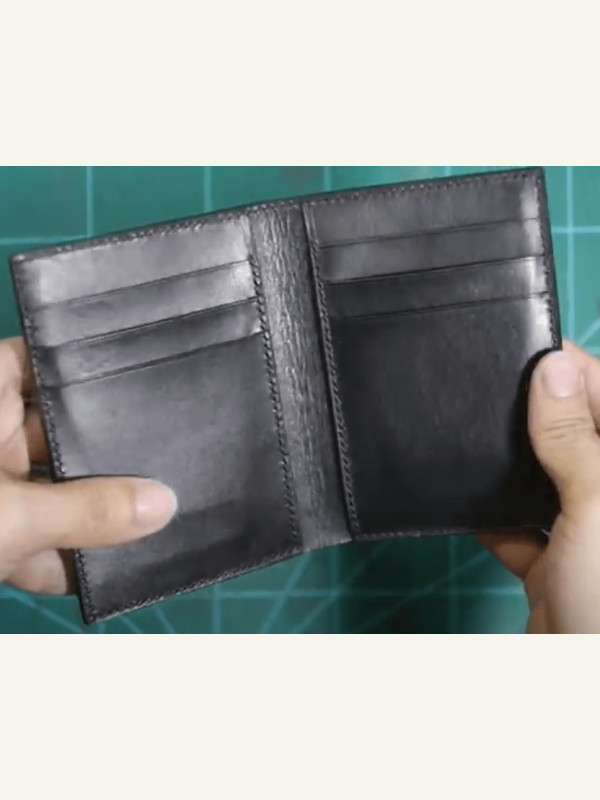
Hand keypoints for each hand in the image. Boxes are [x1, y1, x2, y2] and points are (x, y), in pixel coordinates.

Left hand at [0, 337, 176, 594]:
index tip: (153, 369)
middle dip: (111, 451)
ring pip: (56, 491)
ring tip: (163, 514)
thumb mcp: (7, 516)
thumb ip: (85, 512)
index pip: (42, 360)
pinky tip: (118, 570)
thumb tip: (167, 505)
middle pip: (61, 431)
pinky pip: (41, 539)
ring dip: (96, 514)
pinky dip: (70, 558)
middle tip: (176, 449)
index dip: (91, 362)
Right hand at [479, 340, 599, 632]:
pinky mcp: (556, 565)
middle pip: (576, 435)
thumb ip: (575, 439)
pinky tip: (466, 497)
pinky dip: (493, 514)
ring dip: (511, 463)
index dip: (572, 370)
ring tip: (471, 431)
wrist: (577, 692)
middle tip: (487, 386)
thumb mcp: (596, 508)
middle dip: (536, 412)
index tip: (523, 346)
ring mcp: (588, 533)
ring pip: (546, 478)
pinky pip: (520, 525)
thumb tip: (552, 366)